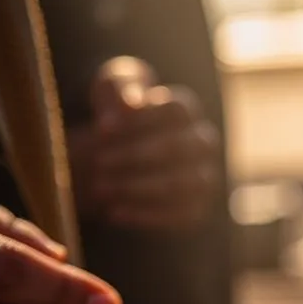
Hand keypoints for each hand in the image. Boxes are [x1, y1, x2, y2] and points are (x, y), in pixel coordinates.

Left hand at [68, 56, 219, 230]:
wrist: (114, 158)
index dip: (141, 118)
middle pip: (178, 148)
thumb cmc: (115, 116)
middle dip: (135, 156)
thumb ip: (120, 86)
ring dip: (137, 188)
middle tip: (98, 162)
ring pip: (179, 185)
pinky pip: (177, 217)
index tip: (102, 129)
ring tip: (100, 189)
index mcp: (187, 110)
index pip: (178, 110)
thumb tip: (132, 102)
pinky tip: (113, 212)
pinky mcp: (197, 210)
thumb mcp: (110, 90)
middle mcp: (203, 144)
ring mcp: (204, 179)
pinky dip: (144, 216)